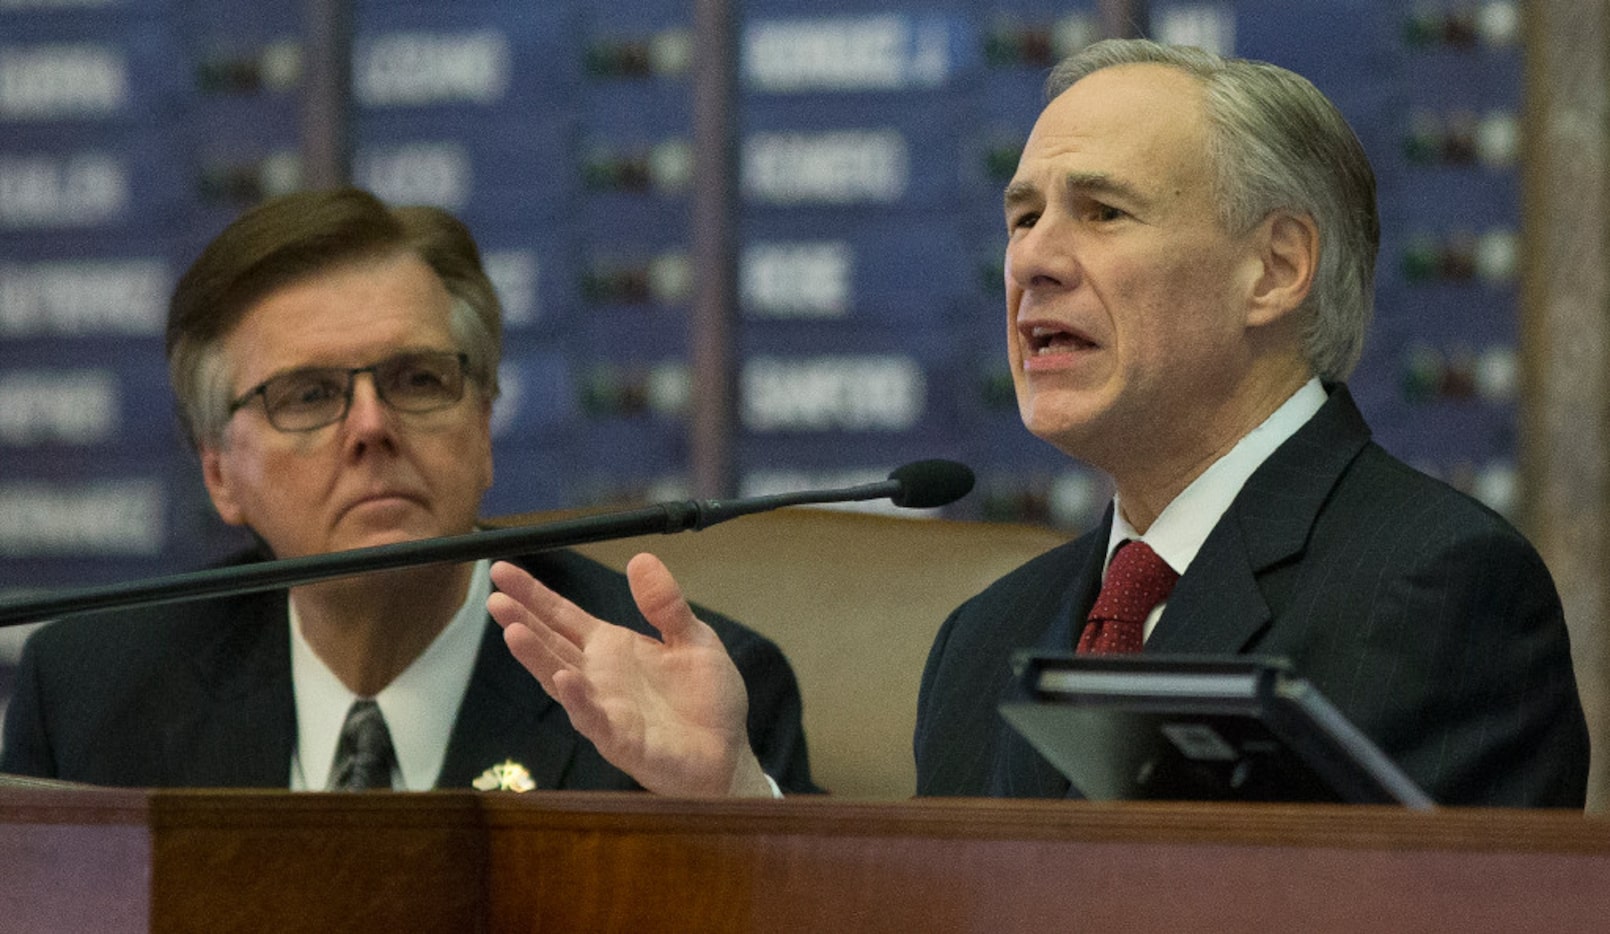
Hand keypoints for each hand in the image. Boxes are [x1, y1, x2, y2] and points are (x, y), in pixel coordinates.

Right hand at [487, 554, 772, 796]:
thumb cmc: (708, 701)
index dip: (533, 594)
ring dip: (537, 658)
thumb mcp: (694, 639)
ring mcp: (606, 710)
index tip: (502, 571)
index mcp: (613, 649)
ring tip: (514, 631)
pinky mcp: (622, 741)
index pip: (563, 616)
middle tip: (494, 598)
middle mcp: (599, 678)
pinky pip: (594, 720)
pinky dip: (578, 700)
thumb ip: (665, 604)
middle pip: (552, 644)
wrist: (728, 754)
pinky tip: (564, 679)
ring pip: (561, 681)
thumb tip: (640, 558)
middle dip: (522, 620)